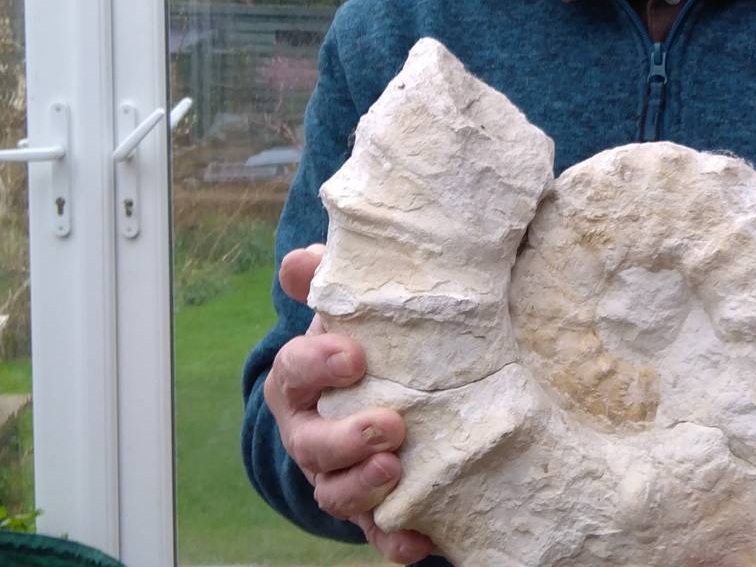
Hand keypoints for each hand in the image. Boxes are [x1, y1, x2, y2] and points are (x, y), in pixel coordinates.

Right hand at [264, 244, 434, 563]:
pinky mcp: (372, 508)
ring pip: (335, 494)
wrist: (377, 390)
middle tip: (390, 425)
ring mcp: (338, 474)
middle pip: (311, 445)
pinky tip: (422, 537)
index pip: (293, 371)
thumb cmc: (364, 343)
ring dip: (362, 488)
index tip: (355, 356)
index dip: (317, 366)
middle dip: (344, 439)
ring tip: (395, 470)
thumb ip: (327, 281)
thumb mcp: (348, 308)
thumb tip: (302, 258)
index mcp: (301, 379)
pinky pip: (378, 532)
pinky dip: (396, 539)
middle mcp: (310, 432)